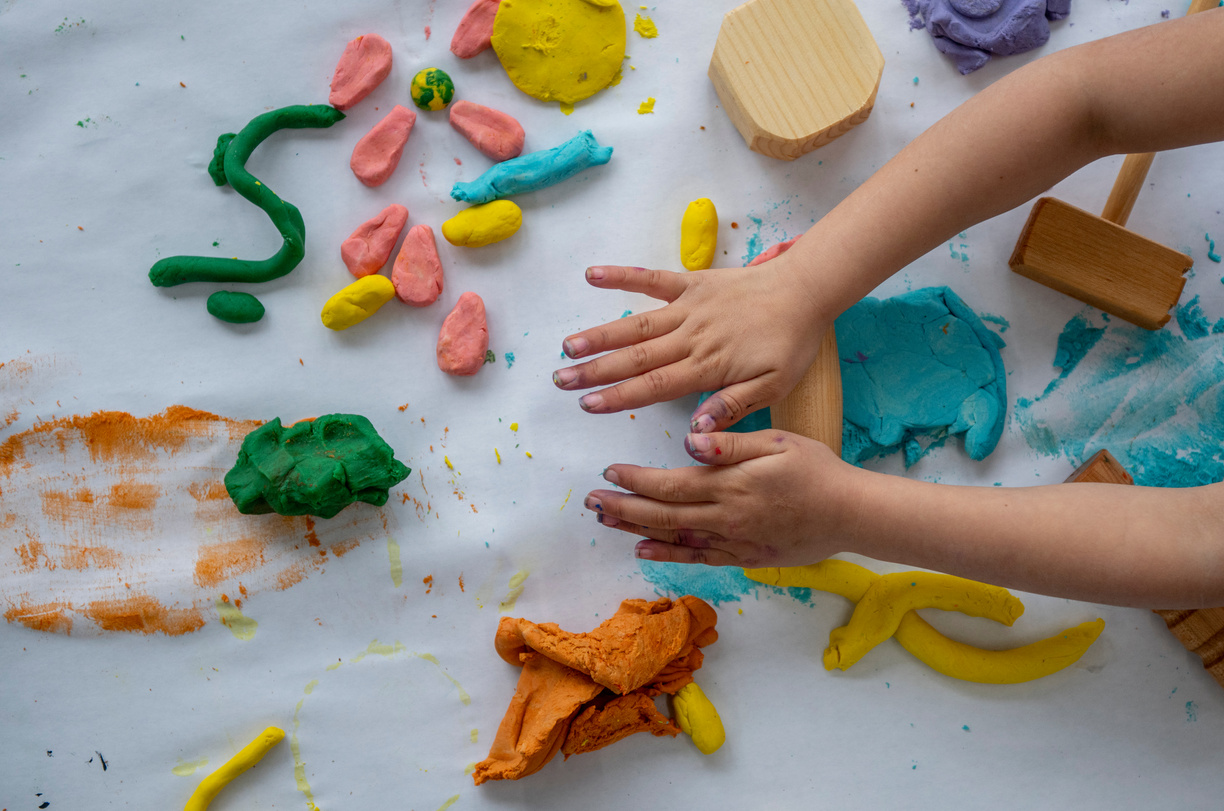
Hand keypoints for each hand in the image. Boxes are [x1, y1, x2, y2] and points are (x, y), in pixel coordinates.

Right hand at [553, 258, 828, 432]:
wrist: (805, 291)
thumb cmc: (790, 343)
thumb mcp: (772, 386)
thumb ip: (731, 406)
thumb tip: (695, 430)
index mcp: (707, 366)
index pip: (653, 386)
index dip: (617, 396)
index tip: (588, 405)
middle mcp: (691, 337)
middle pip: (635, 357)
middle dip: (595, 370)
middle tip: (561, 380)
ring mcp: (688, 308)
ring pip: (635, 323)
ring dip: (599, 335)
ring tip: (567, 345)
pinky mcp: (692, 283)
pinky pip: (652, 279)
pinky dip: (622, 276)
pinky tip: (592, 276)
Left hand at [584, 430, 864, 567]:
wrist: (851, 514)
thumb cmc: (817, 470)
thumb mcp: (778, 443)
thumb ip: (731, 443)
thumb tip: (691, 439)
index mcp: (729, 484)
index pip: (669, 484)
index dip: (635, 480)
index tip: (609, 472)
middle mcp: (724, 516)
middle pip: (661, 514)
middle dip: (622, 508)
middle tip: (590, 503)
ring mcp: (732, 540)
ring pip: (673, 538)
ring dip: (635, 530)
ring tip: (605, 523)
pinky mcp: (744, 556)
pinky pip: (698, 558)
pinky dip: (668, 556)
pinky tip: (644, 552)